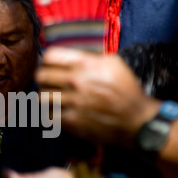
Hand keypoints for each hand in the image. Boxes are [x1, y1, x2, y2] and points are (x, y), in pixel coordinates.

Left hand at [36, 47, 160, 148]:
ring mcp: (74, 102)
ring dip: (45, 97)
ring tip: (51, 98)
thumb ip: (90, 58)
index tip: (49, 65)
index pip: (50, 56)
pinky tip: (58, 112)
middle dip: (43, 78)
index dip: (46, 60)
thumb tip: (70, 57)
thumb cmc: (127, 91)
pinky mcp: (73, 121)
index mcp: (87, 64)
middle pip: (41, 76)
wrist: (137, 120)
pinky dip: (51, 114)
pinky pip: (49, 115)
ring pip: (42, 97)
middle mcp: (78, 81)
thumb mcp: (114, 64)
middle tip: (47, 82)